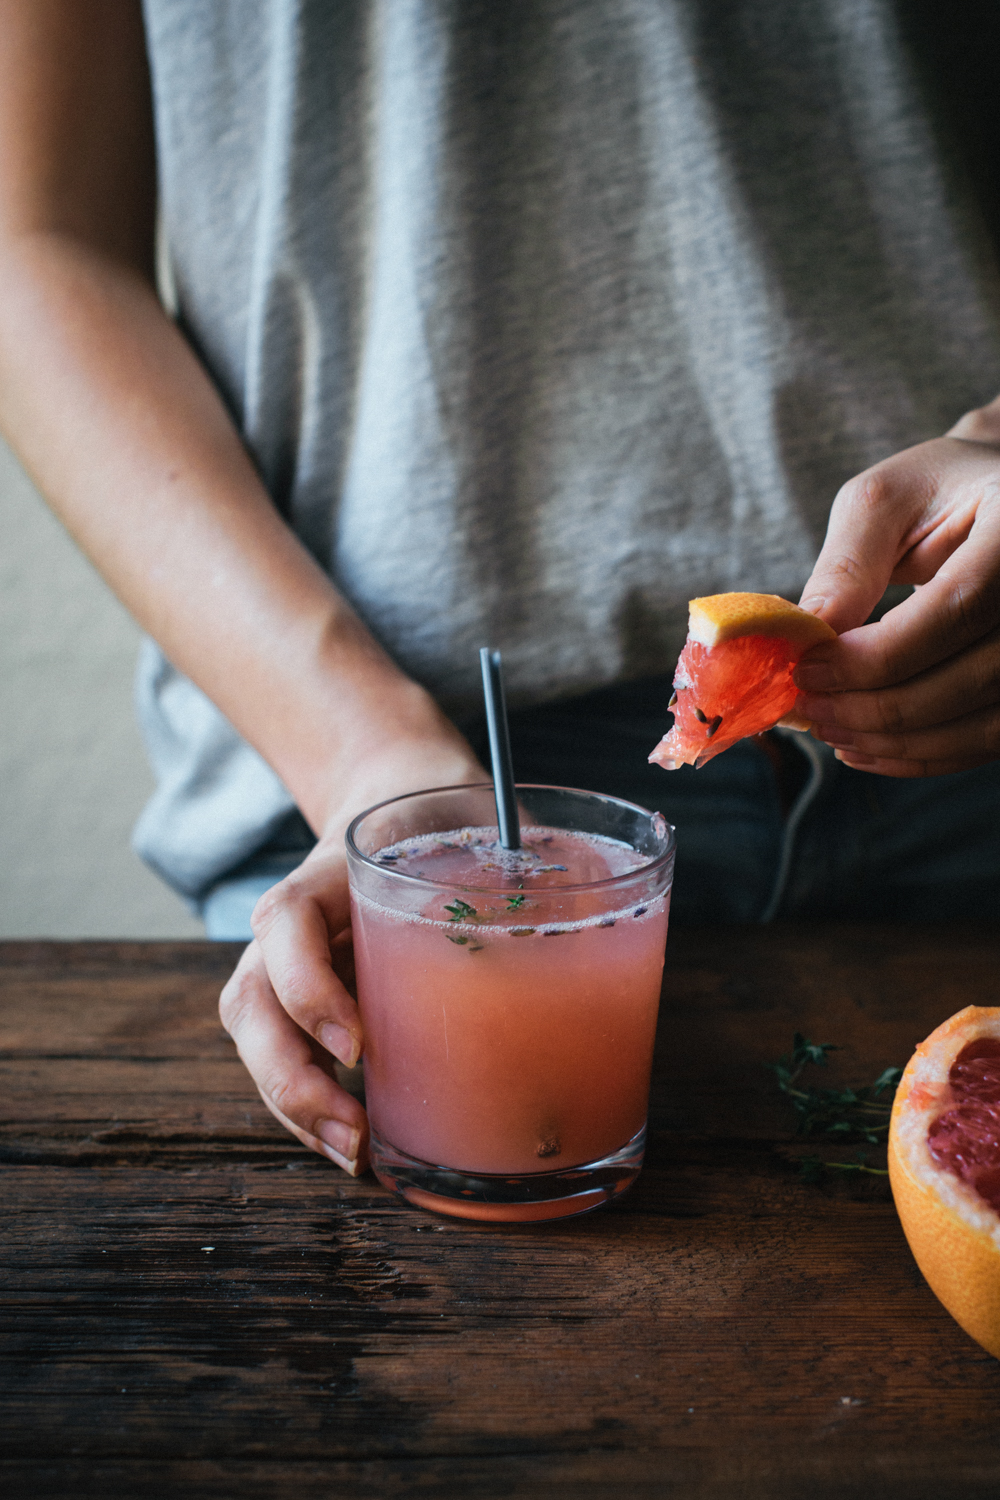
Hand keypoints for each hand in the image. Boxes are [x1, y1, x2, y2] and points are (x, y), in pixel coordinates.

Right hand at [219, 726, 485, 1174]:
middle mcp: (296, 923)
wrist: (405, 802)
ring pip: (258, 1037)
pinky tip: (358, 1144)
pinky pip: (289, 1055)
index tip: (359, 1045)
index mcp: (332, 872)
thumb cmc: (447, 819)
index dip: (309, 987)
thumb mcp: (479, 823)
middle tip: (354, 1132)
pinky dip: (311, 1106)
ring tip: (355, 1154)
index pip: (286, 922)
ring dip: (295, 1105)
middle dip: (291, 1078)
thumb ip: (523, 856)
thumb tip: (600, 901)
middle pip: (251, 1001)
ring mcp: (291, 963)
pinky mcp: (309, 1000)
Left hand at [792, 415, 999, 776]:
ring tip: (831, 731)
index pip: (957, 610)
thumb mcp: (884, 501)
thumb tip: (807, 637)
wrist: (999, 497)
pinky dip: (925, 755)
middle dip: (879, 707)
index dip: (877, 655)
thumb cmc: (937, 491)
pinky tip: (867, 746)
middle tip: (810, 710)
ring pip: (987, 724)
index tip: (807, 669)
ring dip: (898, 742)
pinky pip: (991, 740)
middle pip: (977, 678)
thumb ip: (848, 564)